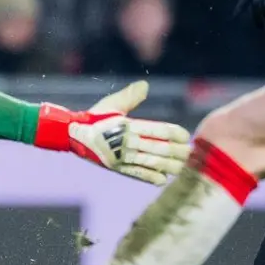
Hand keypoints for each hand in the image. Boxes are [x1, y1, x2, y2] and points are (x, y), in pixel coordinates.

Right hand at [33, 81, 190, 185]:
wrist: (72, 135)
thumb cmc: (95, 118)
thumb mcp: (112, 105)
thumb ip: (130, 97)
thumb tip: (145, 85)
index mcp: (128, 126)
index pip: (157, 130)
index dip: (174, 134)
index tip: (186, 136)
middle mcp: (126, 142)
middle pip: (158, 148)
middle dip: (177, 151)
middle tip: (191, 153)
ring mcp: (121, 157)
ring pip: (151, 163)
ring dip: (169, 166)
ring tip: (182, 167)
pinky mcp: (116, 167)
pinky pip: (137, 174)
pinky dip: (151, 177)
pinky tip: (164, 179)